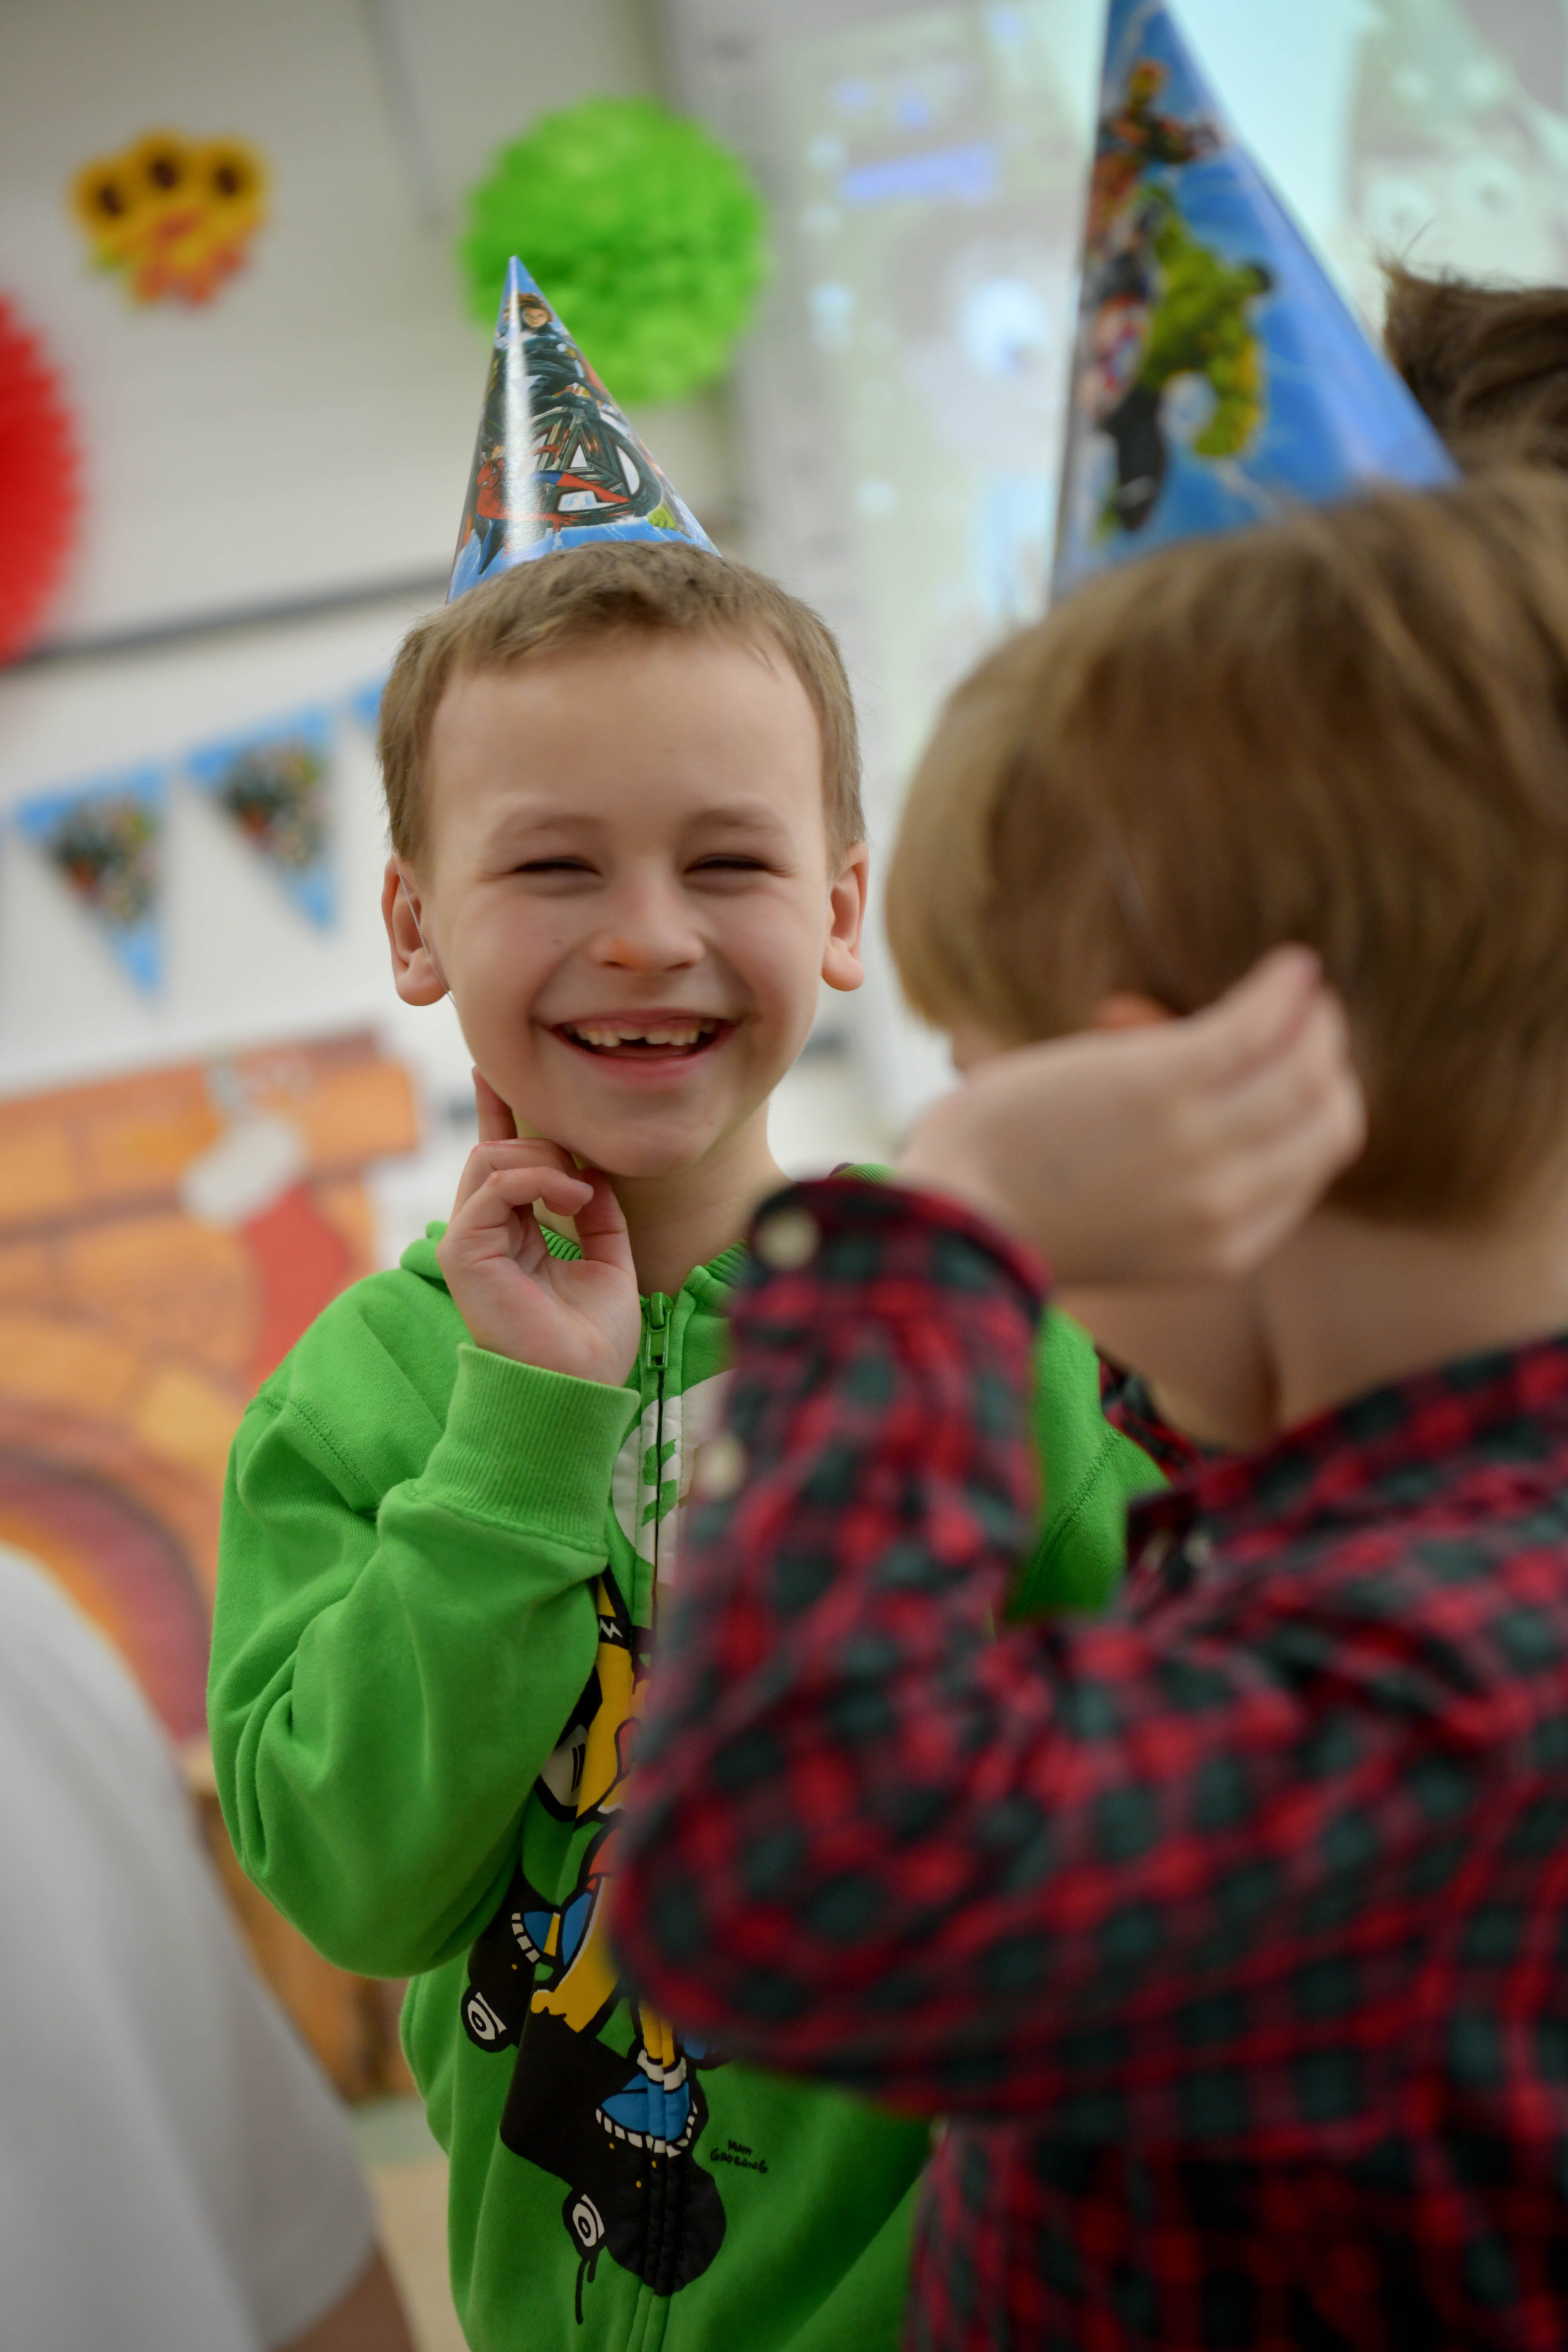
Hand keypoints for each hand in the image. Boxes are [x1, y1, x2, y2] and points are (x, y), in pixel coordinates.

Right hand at [437, 1073, 640, 1384]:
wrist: (580, 1387)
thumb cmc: (592, 1340)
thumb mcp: (609, 1260)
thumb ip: (599, 1211)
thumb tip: (591, 1169)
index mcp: (514, 1235)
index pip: (501, 1162)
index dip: (501, 1114)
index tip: (501, 1072)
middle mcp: (486, 1233)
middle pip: (493, 1149)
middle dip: (541, 1137)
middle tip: (581, 1175)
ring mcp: (470, 1240)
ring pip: (491, 1159)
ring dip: (544, 1160)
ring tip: (578, 1191)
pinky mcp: (465, 1251)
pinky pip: (492, 1185)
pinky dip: (536, 1178)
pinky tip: (571, 1196)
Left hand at [897, 948, 1364, 1285]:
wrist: (951, 1221)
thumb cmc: (1011, 1213)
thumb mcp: (1125, 1225)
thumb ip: (1181, 1189)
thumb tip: (1203, 1104)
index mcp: (1224, 1248)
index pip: (1311, 1171)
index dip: (1315, 1113)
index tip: (1296, 1069)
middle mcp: (1228, 1202)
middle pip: (1332, 1119)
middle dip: (1330, 1063)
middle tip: (1310, 1020)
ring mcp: (1201, 1144)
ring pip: (1309, 1068)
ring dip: (1315, 1018)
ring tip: (1297, 986)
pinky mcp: (1165, 1084)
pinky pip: (1258, 1026)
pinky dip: (1284, 990)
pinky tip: (1287, 965)